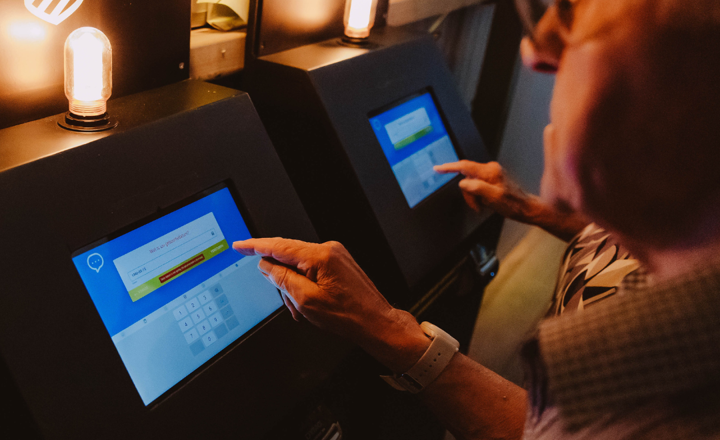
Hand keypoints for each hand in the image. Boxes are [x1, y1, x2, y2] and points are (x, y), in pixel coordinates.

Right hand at [232, 238, 429, 371]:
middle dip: (280, 279)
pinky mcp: (338, 263)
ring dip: (294, 287)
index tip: (239, 245)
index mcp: (320, 256)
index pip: (278, 246)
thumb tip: (266, 265)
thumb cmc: (349, 315)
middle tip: (288, 302)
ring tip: (302, 309)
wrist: (375, 322)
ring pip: (298, 265)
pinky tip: (309, 303)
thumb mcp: (306, 301)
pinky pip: (311, 269)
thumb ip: (282, 279)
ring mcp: (335, 255)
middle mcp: (328, 250)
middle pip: (288, 255)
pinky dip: (304, 285)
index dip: (255, 246)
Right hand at [434, 160, 587, 240]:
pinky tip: (486, 203)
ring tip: (484, 206)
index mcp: (490, 171)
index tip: (438, 168)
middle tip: (477, 205)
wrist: (526, 209)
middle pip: (466, 178)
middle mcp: (490, 169)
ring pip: (471, 184)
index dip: (449, 167)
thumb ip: (477, 188)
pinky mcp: (492, 180)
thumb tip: (463, 182)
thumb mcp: (494, 198)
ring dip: (474, 197)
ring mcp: (491, 175)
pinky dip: (478, 197)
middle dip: (468, 194)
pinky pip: (477, 187)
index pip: (464, 166)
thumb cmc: (513, 205)